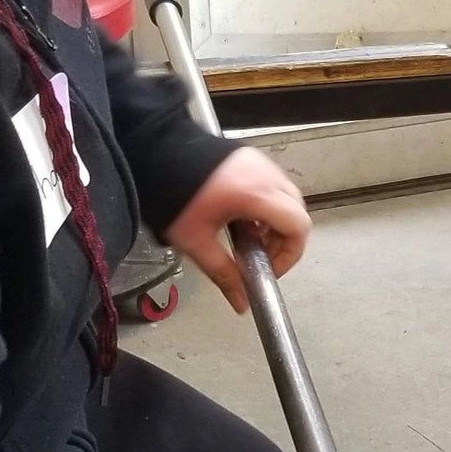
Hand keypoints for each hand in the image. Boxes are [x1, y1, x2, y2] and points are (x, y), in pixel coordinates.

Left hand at [163, 147, 310, 311]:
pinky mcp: (248, 157)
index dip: (290, 254)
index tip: (269, 267)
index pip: (298, 227)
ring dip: (274, 222)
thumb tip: (240, 301)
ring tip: (246, 236)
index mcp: (256, 194)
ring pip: (286, 198)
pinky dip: (265, 205)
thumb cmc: (171, 191)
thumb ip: (223, 273)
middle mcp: (264, 175)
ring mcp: (259, 163)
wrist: (152, 150)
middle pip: (297, 213)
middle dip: (283, 240)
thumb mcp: (196, 241)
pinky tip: (239, 216)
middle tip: (259, 256)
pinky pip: (271, 185)